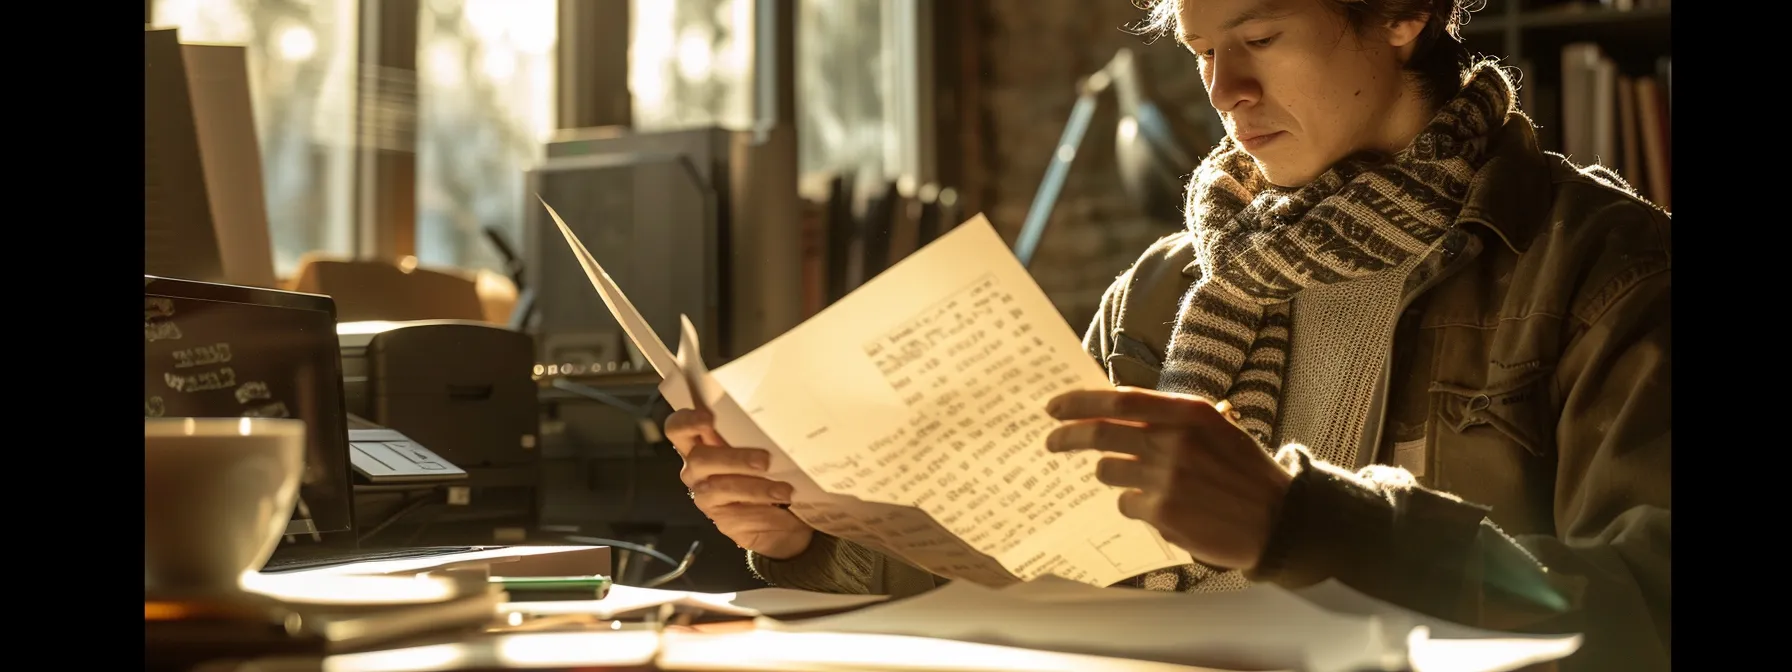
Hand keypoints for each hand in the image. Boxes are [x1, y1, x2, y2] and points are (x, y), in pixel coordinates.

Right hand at [665, 409, 814, 558]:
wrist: (782, 515)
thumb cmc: (771, 472)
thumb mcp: (766, 448)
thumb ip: (757, 434)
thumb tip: (772, 419)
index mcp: (703, 442)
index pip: (678, 428)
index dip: (687, 421)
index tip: (709, 419)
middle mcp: (697, 467)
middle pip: (697, 458)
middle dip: (734, 458)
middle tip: (764, 461)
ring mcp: (703, 492)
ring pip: (718, 487)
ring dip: (754, 486)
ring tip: (783, 490)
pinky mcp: (716, 515)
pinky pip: (734, 509)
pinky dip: (758, 501)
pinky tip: (778, 499)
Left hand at [1045, 387, 1293, 571]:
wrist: (1279, 519)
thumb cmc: (1243, 471)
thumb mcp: (1215, 429)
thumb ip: (1169, 419)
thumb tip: (1113, 411)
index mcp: (1189, 413)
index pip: (1120, 400)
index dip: (1080, 402)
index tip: (1055, 407)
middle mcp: (1175, 441)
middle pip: (1101, 434)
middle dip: (1067, 437)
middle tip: (1051, 441)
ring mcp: (1167, 478)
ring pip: (1108, 471)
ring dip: (1112, 475)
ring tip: (1140, 481)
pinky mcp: (1164, 513)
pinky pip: (1127, 504)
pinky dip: (1136, 504)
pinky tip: (1164, 508)